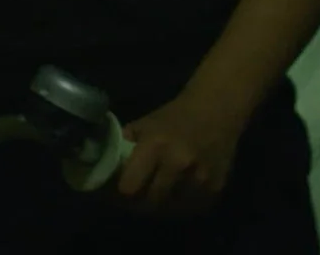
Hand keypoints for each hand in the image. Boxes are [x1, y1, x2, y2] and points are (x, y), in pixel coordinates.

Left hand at [110, 90, 247, 216]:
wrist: (217, 108)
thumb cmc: (175, 116)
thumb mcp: (144, 125)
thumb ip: (124, 147)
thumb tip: (103, 169)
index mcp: (155, 145)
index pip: (129, 188)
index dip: (121, 193)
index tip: (117, 191)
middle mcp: (178, 163)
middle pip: (150, 203)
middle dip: (140, 203)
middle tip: (136, 198)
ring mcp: (200, 178)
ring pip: (171, 211)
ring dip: (162, 207)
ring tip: (157, 197)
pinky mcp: (217, 188)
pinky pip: (192, 210)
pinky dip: (182, 207)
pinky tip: (178, 195)